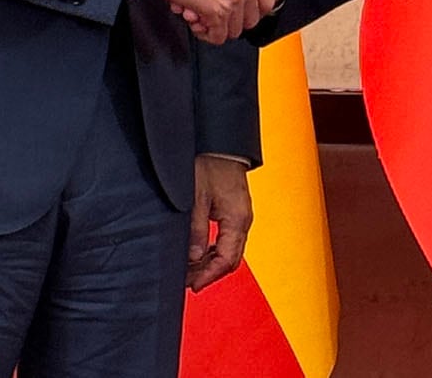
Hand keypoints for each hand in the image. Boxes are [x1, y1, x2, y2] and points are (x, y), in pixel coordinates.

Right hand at [151, 0, 265, 43]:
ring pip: (234, 29)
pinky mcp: (216, 12)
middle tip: (215, 13)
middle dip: (232, 19)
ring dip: (218, 27)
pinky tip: (197, 23)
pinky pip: (218, 36)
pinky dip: (207, 34)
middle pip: (250, 18)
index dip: (247, 6)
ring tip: (203, 17)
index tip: (233, 5)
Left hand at [187, 155, 253, 291]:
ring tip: (190, 269)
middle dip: (210, 273)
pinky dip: (215, 250)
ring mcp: (242, 216)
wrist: (221, 144)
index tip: (193, 286)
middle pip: (231, 259)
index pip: (226, 260)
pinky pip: (229, 239)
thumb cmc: (209, 164)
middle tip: (188, 281)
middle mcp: (244, 220)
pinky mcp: (236, 211)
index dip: (209, 276)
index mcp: (237, 219)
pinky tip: (200, 253)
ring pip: (230, 251)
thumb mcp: (196, 197)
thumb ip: (196, 228)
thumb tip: (194, 257)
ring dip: (211, 263)